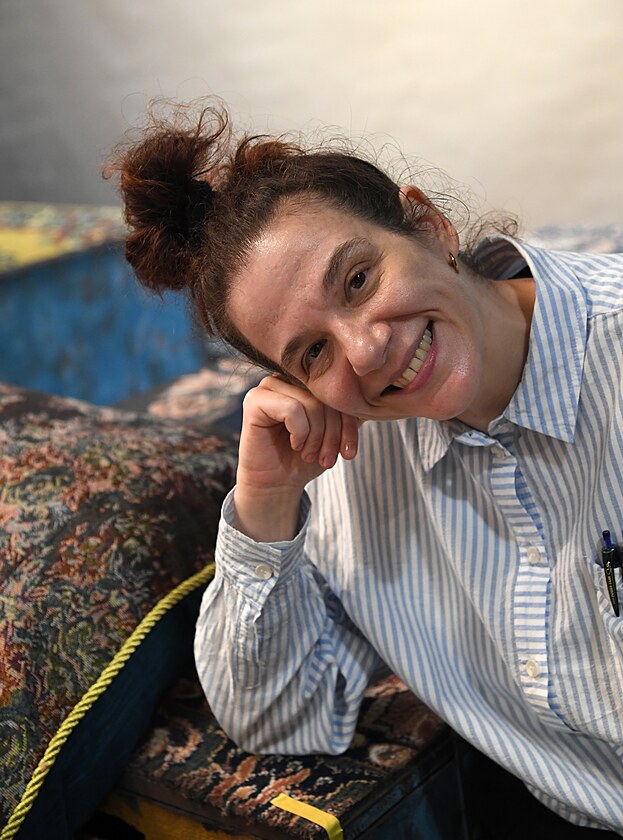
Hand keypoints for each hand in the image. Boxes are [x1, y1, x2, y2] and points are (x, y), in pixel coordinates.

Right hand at [233, 375, 359, 540]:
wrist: (277, 482)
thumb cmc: (305, 456)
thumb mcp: (337, 433)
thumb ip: (351, 412)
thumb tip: (373, 399)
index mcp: (308, 380)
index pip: (339, 392)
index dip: (349, 422)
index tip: (349, 453)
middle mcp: (288, 377)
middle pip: (325, 396)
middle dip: (334, 433)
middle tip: (329, 458)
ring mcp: (269, 385)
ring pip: (311, 403)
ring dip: (317, 436)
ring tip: (310, 454)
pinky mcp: (254, 400)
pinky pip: (291, 409)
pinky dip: (299, 432)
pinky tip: (295, 444)